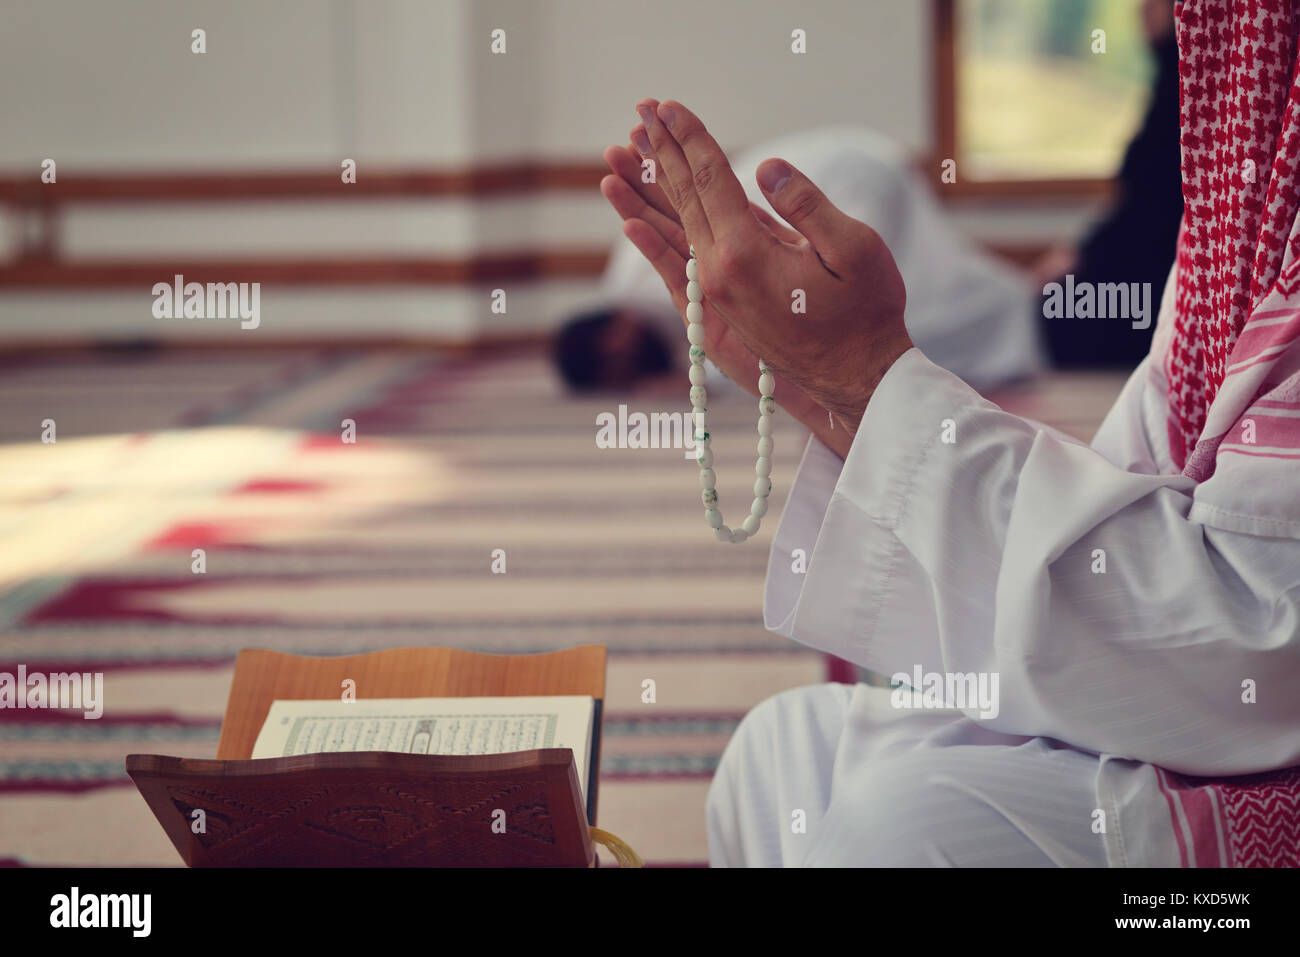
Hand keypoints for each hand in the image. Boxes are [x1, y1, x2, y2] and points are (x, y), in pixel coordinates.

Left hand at [603, 98, 913, 430]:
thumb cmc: (866, 314)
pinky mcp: (721, 308)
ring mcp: (715, 294)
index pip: (711, 181)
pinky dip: (655, 236)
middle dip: (662, 152)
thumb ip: (807, 206)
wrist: (856, 379)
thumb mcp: (853, 250)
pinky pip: (679, 262)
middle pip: (682, 199)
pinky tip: (633, 221)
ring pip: (673, 229)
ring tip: (620, 155)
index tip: (670, 106)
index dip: (692, 139)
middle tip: (640, 113)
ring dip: (647, 188)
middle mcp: (719, 275)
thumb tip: (765, 167)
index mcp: (748, 255)